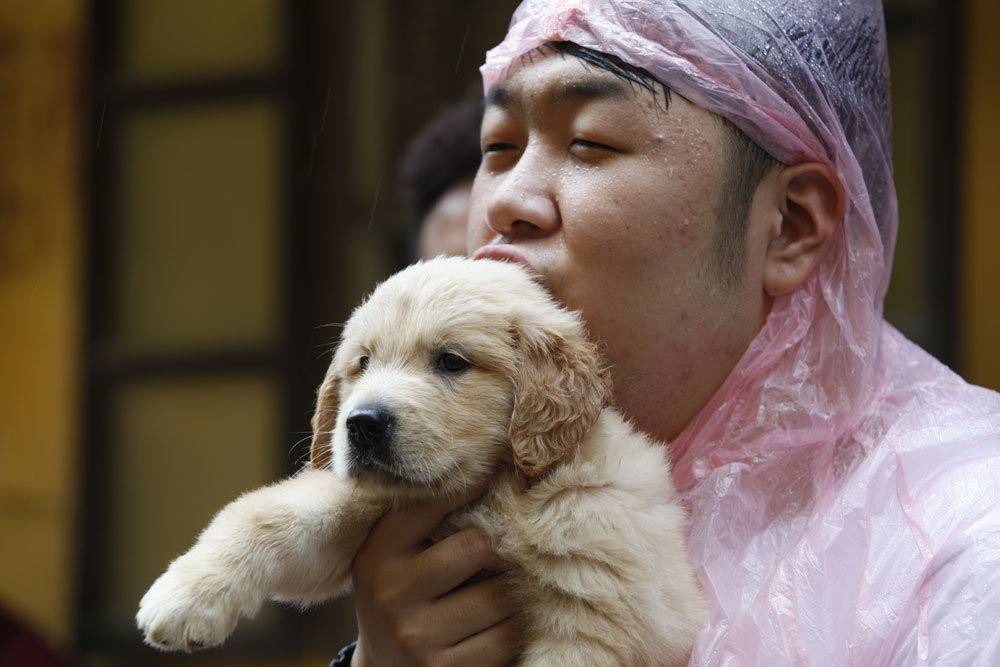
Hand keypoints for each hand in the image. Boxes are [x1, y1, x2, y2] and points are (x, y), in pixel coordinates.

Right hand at [350, 488, 521, 665]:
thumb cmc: (402, 598)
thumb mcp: (393, 556)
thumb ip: (425, 519)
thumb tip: (487, 469)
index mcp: (377, 553)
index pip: (431, 503)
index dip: (469, 485)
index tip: (489, 473)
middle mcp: (391, 594)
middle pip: (477, 546)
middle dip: (493, 552)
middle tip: (490, 558)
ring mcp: (417, 636)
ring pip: (499, 594)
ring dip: (505, 595)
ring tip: (488, 596)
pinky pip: (506, 635)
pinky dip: (509, 630)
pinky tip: (490, 628)